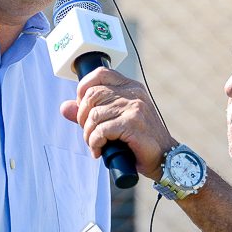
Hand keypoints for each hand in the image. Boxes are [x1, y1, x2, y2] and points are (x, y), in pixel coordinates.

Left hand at [60, 67, 177, 180]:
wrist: (166, 157)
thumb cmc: (141, 140)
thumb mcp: (116, 121)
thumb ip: (91, 112)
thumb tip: (65, 107)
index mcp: (131, 87)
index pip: (101, 74)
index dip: (83, 88)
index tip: (82, 107)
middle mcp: (133, 93)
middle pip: (93, 94)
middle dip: (83, 116)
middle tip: (88, 132)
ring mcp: (134, 107)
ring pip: (95, 114)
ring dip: (88, 134)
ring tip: (95, 144)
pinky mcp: (133, 124)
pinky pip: (102, 130)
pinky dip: (95, 142)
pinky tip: (99, 150)